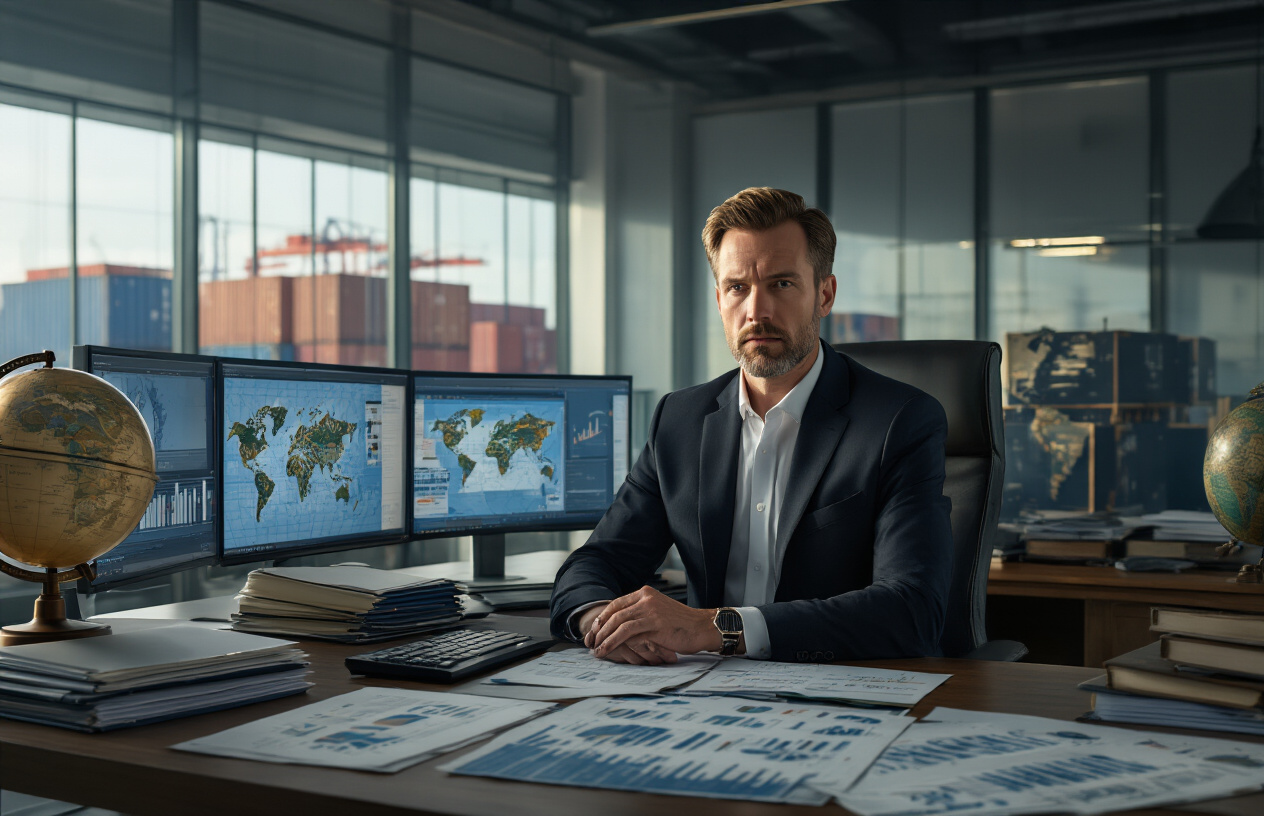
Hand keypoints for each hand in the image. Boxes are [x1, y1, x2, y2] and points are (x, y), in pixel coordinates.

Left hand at [588, 586, 719, 660]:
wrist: (703, 627)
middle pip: (614, 613)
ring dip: (604, 638)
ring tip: (597, 650)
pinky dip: (614, 643)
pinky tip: (608, 651)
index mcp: (645, 593)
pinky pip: (627, 634)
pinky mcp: (655, 625)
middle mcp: (646, 598)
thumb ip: (641, 613)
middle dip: (599, 629)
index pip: (616, 604)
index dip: (602, 618)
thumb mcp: (659, 611)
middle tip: (590, 642)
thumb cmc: (681, 624)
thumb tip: (620, 625)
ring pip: (618, 623)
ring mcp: (650, 611)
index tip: (594, 631)